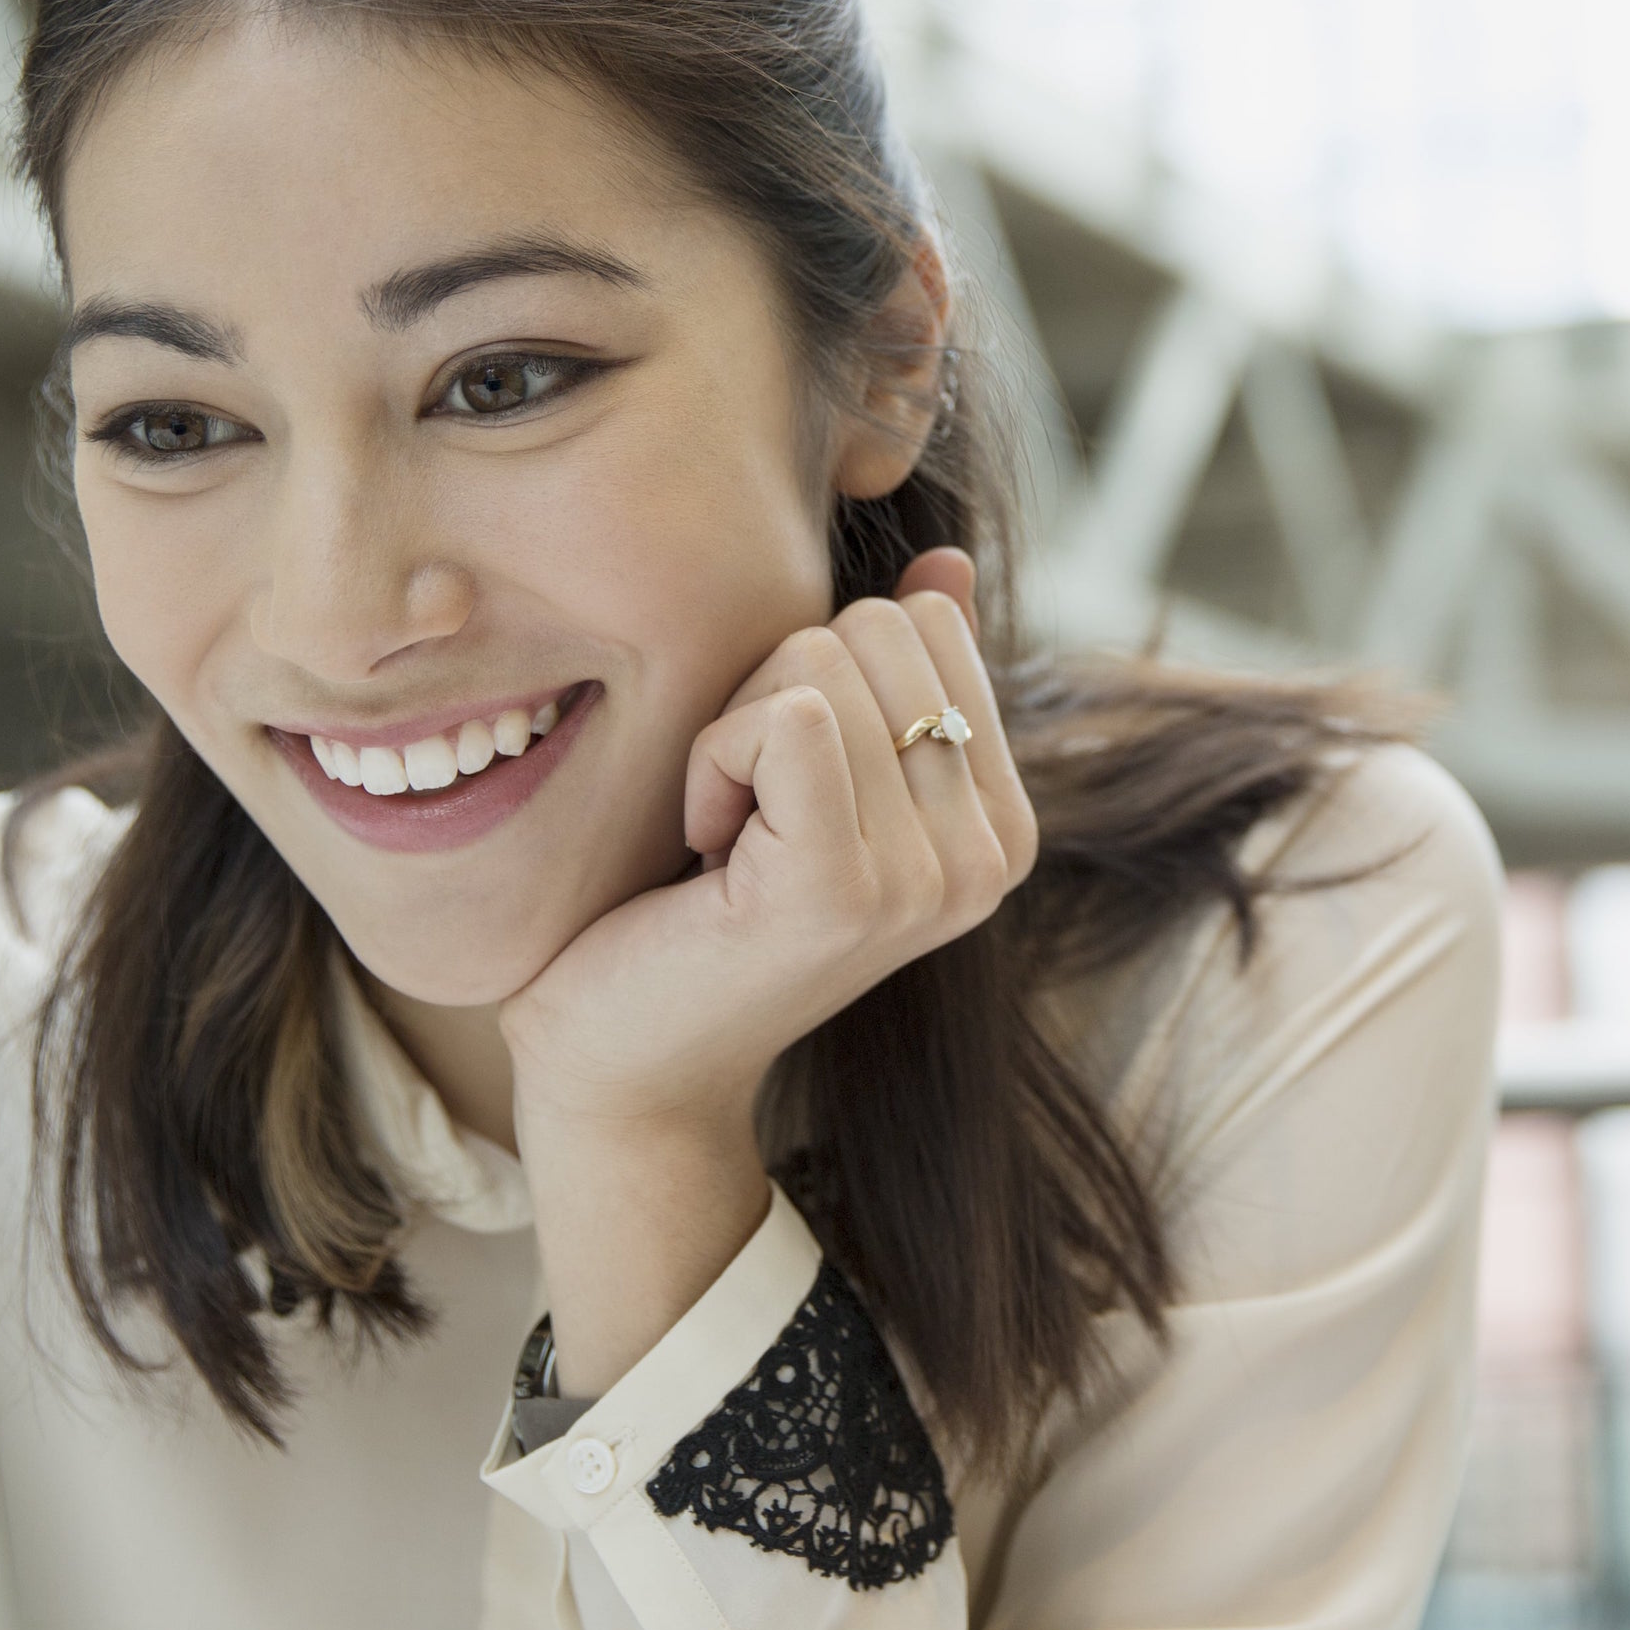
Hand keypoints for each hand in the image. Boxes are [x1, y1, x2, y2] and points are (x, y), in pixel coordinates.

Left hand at [497, 549, 1033, 1388]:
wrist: (626, 1064)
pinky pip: (782, 714)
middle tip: (749, 813)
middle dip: (776, 692)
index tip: (788, 787)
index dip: (822, 673)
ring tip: (728, 839)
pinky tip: (706, 847)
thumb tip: (947, 565)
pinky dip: (713, 760)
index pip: (927, 621)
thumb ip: (897, 679)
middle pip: (876, 628)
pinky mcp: (841, 887)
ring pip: (818, 661)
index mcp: (1004, 822)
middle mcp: (990, 856)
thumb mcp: (819, 776)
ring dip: (733, 734)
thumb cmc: (702, 909)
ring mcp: (926, 877)